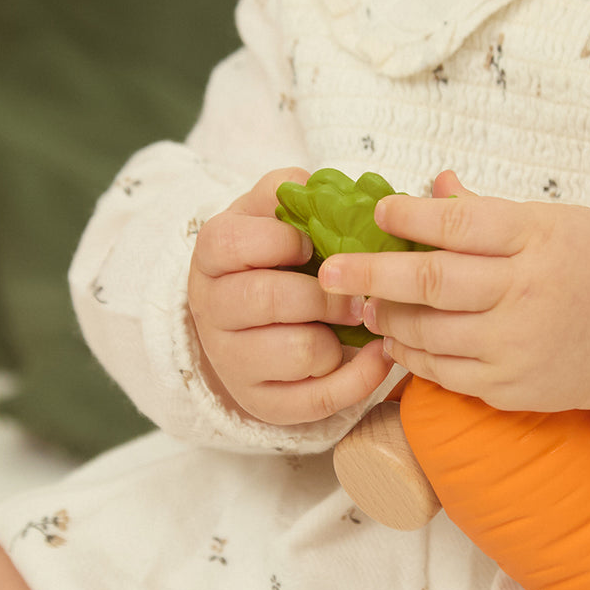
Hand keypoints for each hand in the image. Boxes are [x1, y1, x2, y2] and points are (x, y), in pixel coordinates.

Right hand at [189, 168, 392, 426]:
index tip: (314, 244)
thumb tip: (324, 186)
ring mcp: (234, 362)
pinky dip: (360, 377)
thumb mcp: (270, 217)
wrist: (248, 325)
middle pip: (270, 299)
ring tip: (352, 324)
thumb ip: (291, 194)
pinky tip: (377, 355)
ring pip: (298, 351)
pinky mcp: (264, 403)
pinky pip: (320, 398)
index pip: (237, 242)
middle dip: (327, 295)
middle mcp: (213, 310)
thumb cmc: (273, 260)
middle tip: (356, 293)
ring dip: (338, 337)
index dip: (286, 241)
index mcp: (212, 255)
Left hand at [316, 171, 589, 443]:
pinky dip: (412, 356)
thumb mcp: (556, 223)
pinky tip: (396, 340)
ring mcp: (515, 346)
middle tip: (329, 270)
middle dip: (369, 273)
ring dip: (386, 318)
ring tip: (363, 304)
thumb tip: (431, 186)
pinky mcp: (509, 388)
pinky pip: (443, 373)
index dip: (410, 216)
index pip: (459, 222)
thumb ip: (489, 211)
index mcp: (537, 240)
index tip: (379, 212)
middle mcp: (524, 294)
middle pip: (430, 280)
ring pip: (427, 332)